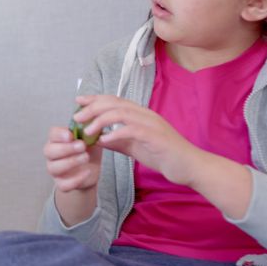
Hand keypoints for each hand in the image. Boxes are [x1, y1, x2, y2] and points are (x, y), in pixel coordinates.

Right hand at [44, 125, 101, 191]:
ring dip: (71, 162)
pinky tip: (87, 172)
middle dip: (66, 148)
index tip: (71, 135)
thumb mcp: (91, 137)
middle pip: (49, 151)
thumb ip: (90, 129)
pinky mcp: (61, 184)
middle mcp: (52, 155)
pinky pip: (63, 184)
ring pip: (54, 168)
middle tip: (82, 146)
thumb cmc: (88, 151)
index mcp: (57, 140)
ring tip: (86, 157)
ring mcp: (55, 170)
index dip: (60, 134)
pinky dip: (76, 179)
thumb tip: (94, 118)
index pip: (52, 134)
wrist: (91, 171)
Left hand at [75, 94, 203, 185]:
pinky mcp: (156, 137)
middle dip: (92, 107)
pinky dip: (115, 133)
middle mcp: (145, 114)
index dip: (95, 98)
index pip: (114, 100)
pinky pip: (132, 130)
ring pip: (121, 113)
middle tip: (77, 117)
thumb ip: (117, 142)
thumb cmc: (163, 155)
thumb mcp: (134, 147)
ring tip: (87, 131)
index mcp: (140, 114)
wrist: (189, 167)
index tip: (79, 100)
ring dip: (100, 120)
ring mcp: (151, 124)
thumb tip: (96, 139)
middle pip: (114, 103)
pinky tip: (103, 140)